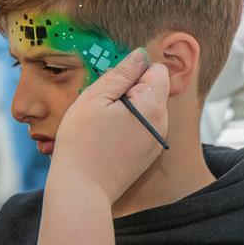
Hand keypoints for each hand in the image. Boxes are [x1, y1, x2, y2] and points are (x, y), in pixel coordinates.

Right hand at [50, 48, 169, 202]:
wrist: (82, 188)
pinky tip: (108, 138)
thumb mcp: (95, 98)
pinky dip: (128, 127)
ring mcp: (156, 142)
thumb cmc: (82, 142)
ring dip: (128, 109)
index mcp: (152, 106)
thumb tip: (140, 55)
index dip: (134, 72)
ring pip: (146, 109)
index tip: (112, 86)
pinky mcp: (148, 156)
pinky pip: (142, 128)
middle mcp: (162, 124)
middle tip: (102, 106)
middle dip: (130, 91)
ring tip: (103, 124)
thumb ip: (121, 73)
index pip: (158, 70)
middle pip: (153, 90)